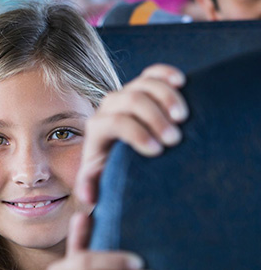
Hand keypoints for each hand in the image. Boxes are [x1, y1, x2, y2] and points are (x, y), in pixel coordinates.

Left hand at [76, 64, 187, 204]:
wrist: (126, 158)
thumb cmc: (115, 173)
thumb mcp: (102, 181)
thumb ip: (92, 185)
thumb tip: (87, 196)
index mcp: (97, 128)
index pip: (113, 123)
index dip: (135, 134)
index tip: (157, 151)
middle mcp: (109, 107)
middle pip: (130, 100)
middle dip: (153, 118)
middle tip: (175, 139)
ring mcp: (127, 94)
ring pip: (144, 84)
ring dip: (166, 97)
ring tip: (183, 118)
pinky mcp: (144, 87)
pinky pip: (154, 73)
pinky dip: (167, 74)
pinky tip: (182, 83)